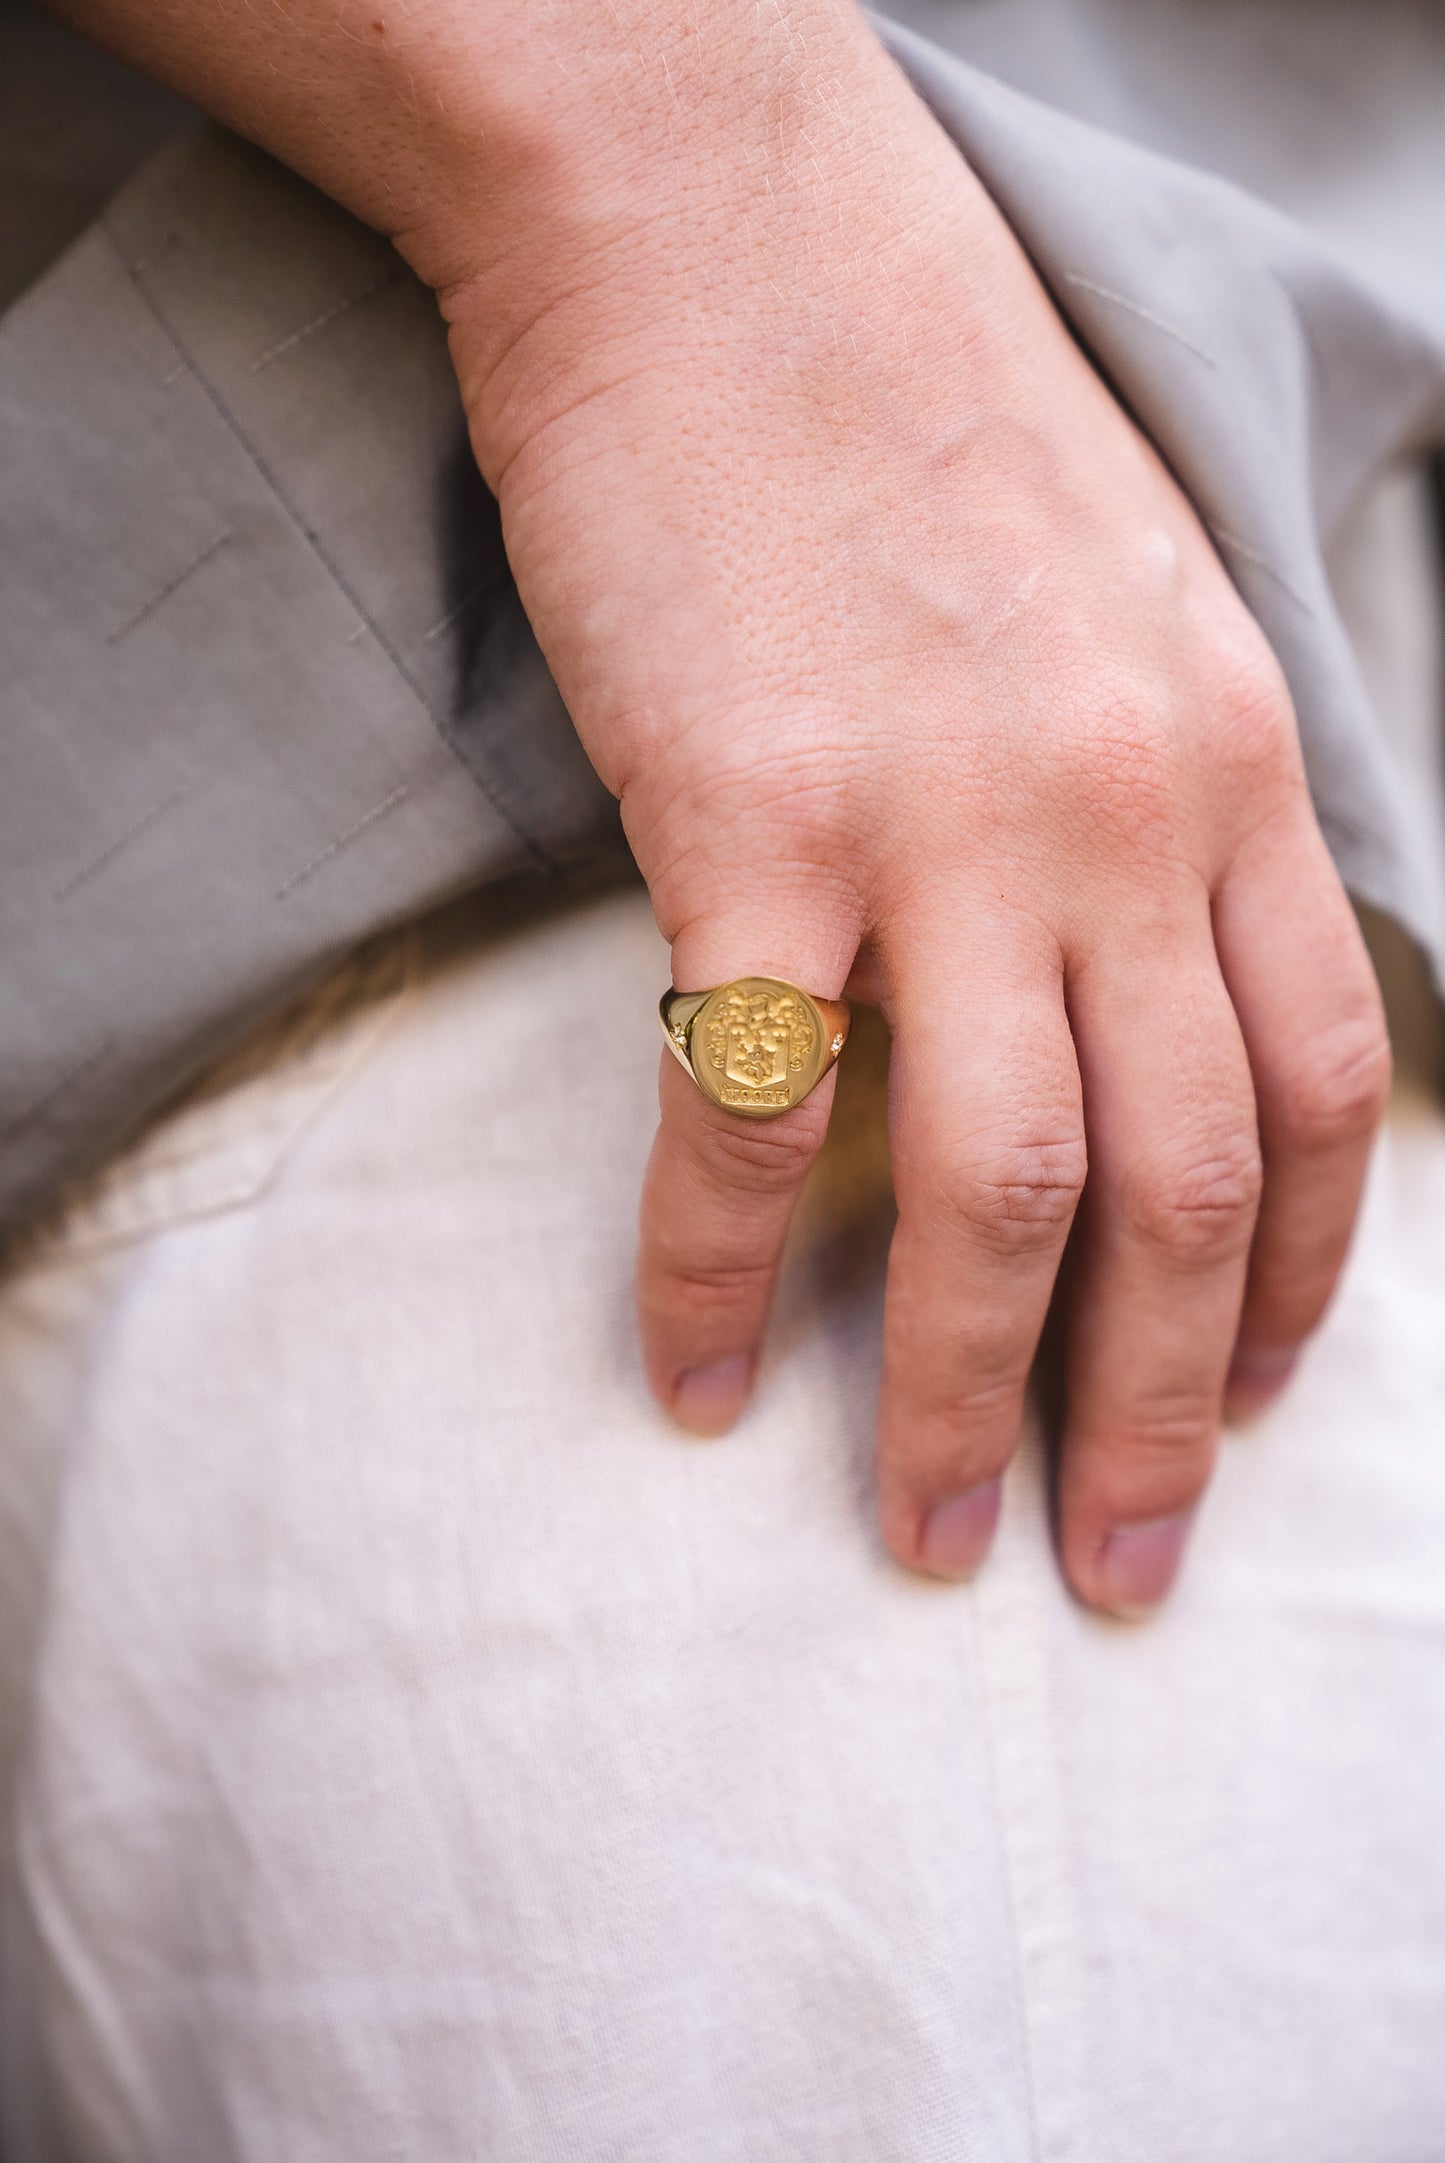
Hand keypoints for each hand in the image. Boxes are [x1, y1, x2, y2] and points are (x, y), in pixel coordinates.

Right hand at [421, 0, 1389, 1611]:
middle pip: (1183, 1194)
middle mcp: (1119, 814)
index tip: (1252, 1406)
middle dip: (1158, 1418)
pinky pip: (744, 1106)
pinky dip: (703, 1267)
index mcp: (1227, 763)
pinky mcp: (745, 814)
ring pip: (996, 1191)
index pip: (1321, 1088)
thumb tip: (1129, 997)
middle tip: (1114, 1569)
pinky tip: (683, 1374)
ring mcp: (938, 819)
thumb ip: (1161, 807)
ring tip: (921, 1532)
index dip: (1306, 1288)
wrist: (717, 225)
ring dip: (960, 1395)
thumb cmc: (907, 408)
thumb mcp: (1124, 603)